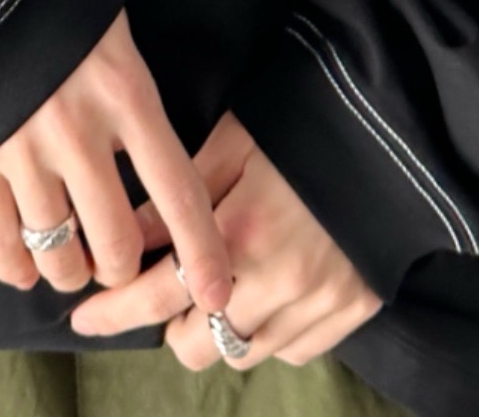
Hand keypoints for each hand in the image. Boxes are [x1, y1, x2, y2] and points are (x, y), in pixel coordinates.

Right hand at [0, 8, 234, 316]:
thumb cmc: (64, 4)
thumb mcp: (121, 45)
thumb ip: (137, 110)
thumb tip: (159, 175)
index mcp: (128, 99)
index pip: (178, 191)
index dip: (200, 250)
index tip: (218, 293)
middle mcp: (79, 134)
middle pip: (114, 242)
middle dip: (122, 268)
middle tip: (117, 260)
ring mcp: (24, 152)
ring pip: (58, 253)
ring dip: (71, 271)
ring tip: (73, 264)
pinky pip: (0, 243)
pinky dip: (17, 268)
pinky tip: (26, 267)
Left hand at [67, 108, 382, 369]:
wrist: (394, 128)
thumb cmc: (302, 123)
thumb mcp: (232, 142)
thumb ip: (176, 197)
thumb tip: (124, 236)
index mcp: (241, 235)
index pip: (157, 295)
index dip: (114, 310)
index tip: (84, 317)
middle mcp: (277, 284)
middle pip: (196, 346)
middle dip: (172, 323)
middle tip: (169, 286)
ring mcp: (318, 305)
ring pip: (242, 354)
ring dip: (220, 329)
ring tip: (222, 284)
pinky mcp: (351, 313)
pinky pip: (291, 350)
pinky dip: (269, 331)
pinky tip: (267, 291)